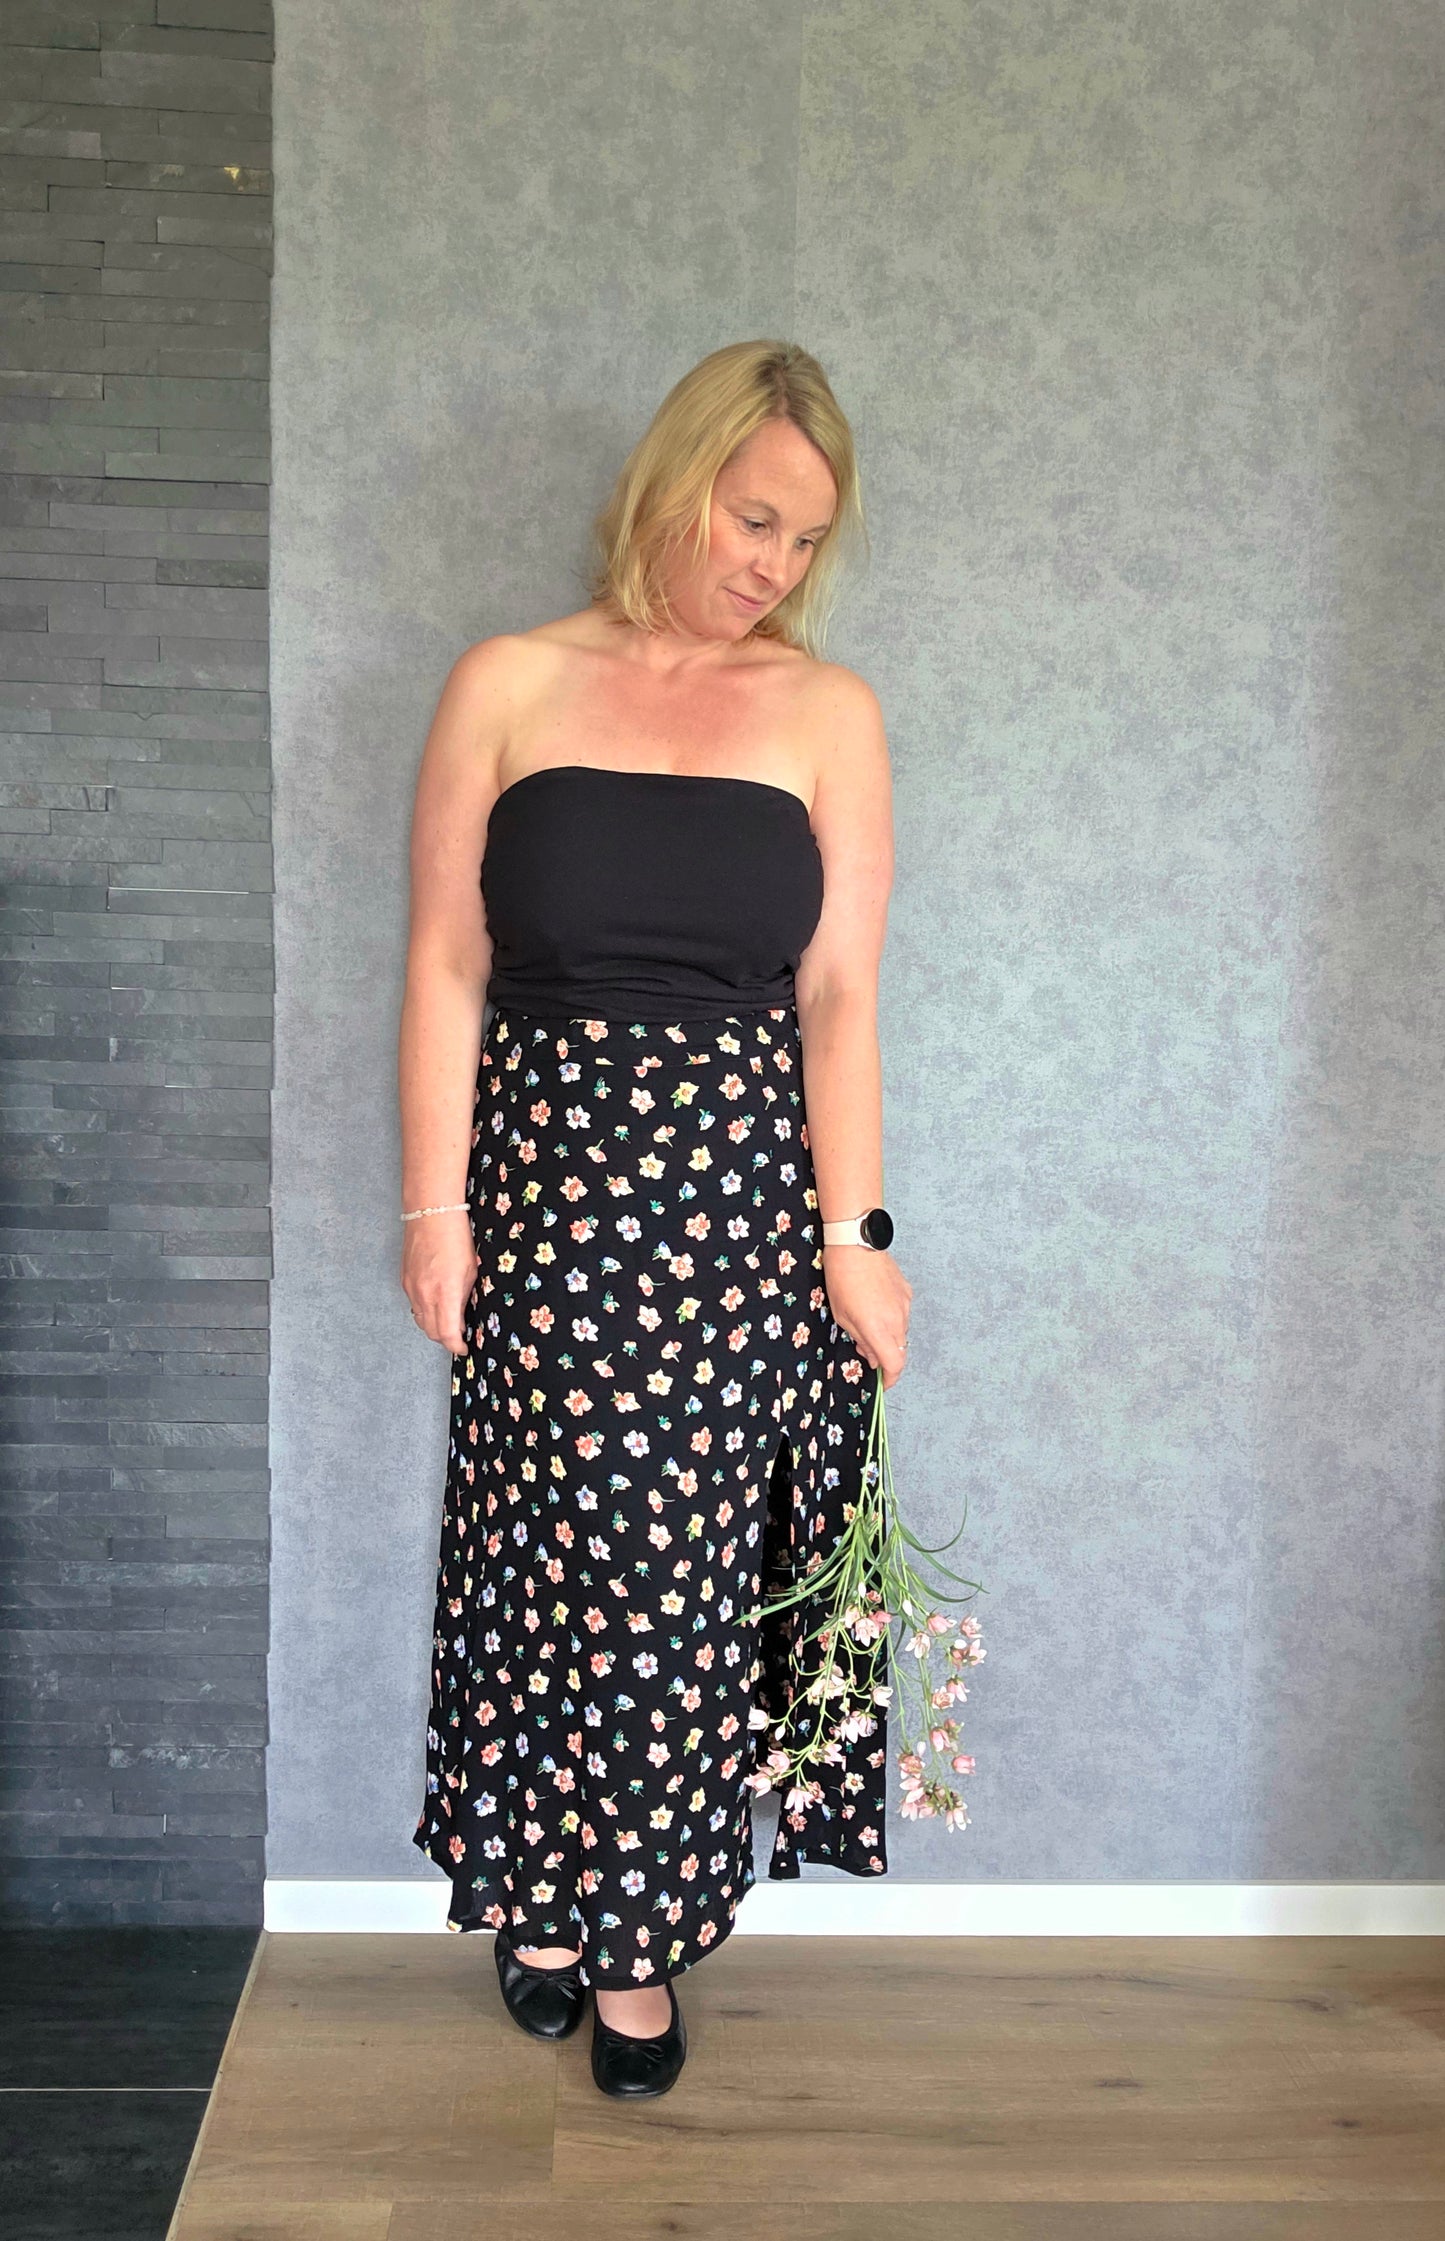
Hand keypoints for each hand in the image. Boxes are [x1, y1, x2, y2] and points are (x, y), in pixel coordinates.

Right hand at [402, 1208, 479, 1355]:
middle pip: (431, 1332)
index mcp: (445, 1294)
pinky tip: (435, 1305)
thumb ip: (464, 1297)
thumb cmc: (456, 1238)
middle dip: (445, 1339)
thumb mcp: (471, 1270)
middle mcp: (424, 1295)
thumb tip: (461, 1316)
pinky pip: (413, 1305)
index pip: (446, 1334)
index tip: (463, 1348)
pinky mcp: (404, 1280)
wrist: (431, 1213)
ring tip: (448, 1323)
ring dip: (433, 1327)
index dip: (455, 1346)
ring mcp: (411, 1288)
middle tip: (458, 1337)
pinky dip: (424, 1312)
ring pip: (420, 1320)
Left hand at [822, 1245, 911, 1387]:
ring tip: (867, 1323)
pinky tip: (875, 1306)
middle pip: (900, 1351)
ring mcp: (905, 1305)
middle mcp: (898, 1320)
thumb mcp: (843, 1316)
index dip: (889, 1379)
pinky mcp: (907, 1292)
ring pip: (901, 1333)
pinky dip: (892, 1319)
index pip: (895, 1365)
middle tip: (866, 1350)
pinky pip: (902, 1314)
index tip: (882, 1383)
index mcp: (879, 1329)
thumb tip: (872, 1357)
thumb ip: (861, 1340)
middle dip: (886, 1357)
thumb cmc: (842, 1279)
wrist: (856, 1244)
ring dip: (888, 1336)